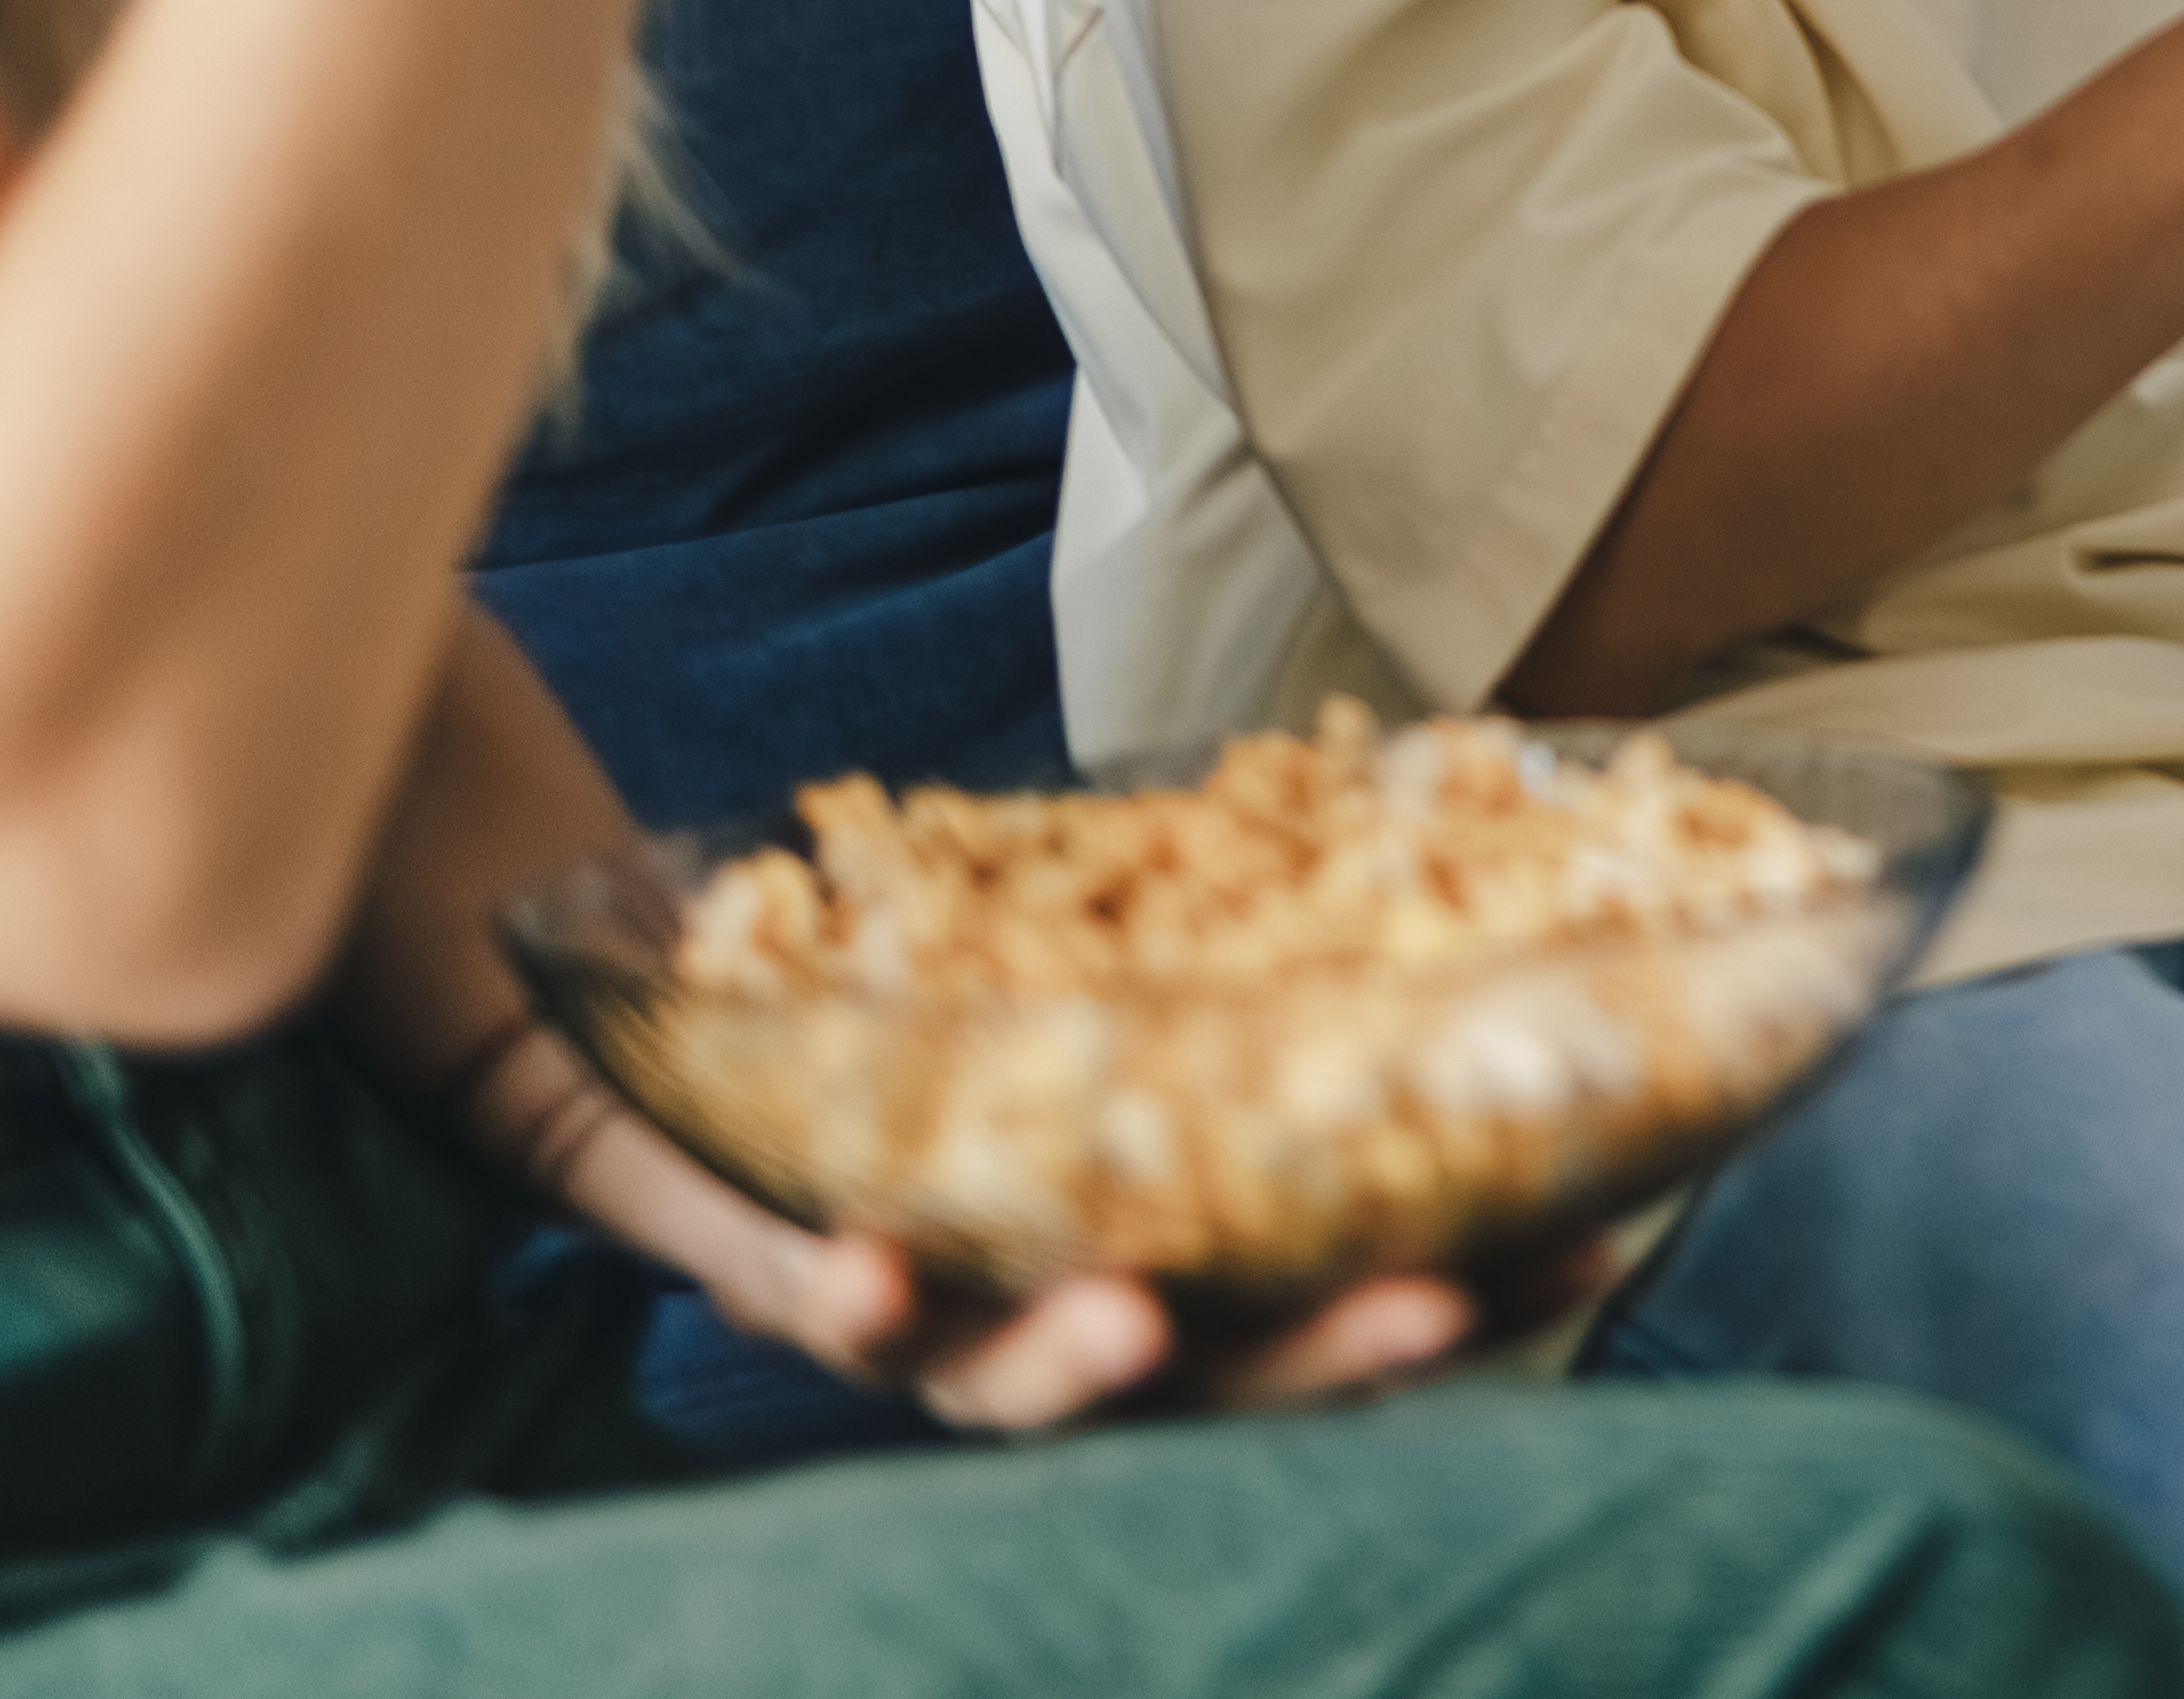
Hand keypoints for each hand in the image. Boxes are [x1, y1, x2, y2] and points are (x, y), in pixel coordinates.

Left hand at [473, 1015, 1592, 1426]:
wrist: (592, 962)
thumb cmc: (866, 959)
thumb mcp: (1064, 937)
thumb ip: (1200, 927)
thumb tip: (1434, 806)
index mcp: (1121, 1228)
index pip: (1307, 1290)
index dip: (1447, 1289)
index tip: (1590, 1246)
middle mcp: (1011, 1294)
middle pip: (1178, 1377)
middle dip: (1307, 1359)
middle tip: (1432, 1310)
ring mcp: (869, 1284)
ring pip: (976, 1374)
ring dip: (1066, 1366)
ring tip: (1135, 1320)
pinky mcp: (719, 1233)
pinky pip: (776, 1286)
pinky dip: (833, 1289)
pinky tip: (871, 1269)